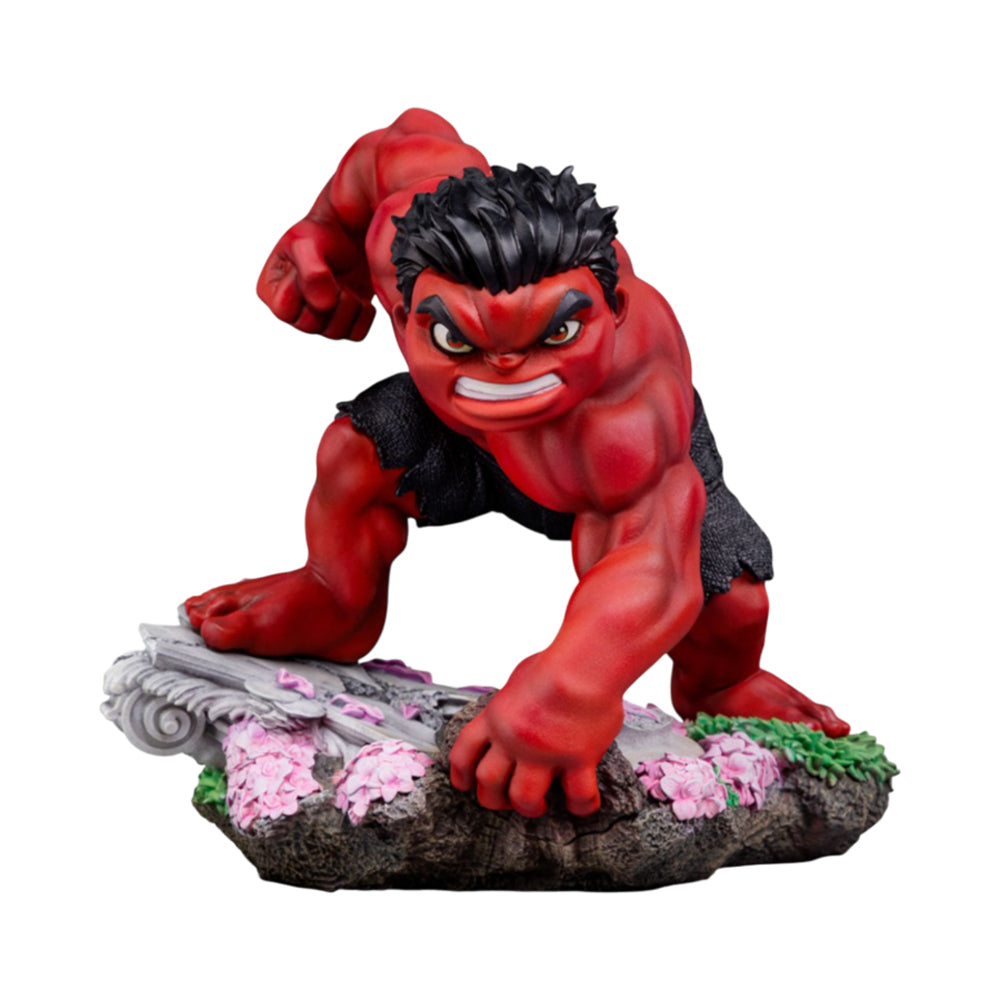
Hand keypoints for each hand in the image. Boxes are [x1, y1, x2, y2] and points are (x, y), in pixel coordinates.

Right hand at [257, 218, 374, 340]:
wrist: (350, 232)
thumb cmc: (319, 233)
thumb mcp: (305, 242)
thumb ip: (310, 271)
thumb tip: (324, 304)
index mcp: (271, 292)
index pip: (285, 310)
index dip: (304, 290)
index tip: (314, 265)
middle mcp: (293, 311)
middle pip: (310, 326)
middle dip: (329, 299)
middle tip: (336, 276)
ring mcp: (319, 320)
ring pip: (334, 333)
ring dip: (348, 306)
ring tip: (348, 285)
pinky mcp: (345, 323)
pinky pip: (356, 334)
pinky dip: (363, 316)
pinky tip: (361, 296)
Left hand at [449, 657, 623, 817]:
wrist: (584, 664)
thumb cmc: (558, 662)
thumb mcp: (519, 678)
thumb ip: (513, 701)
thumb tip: (517, 706)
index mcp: (497, 717)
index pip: (464, 752)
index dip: (460, 773)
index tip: (464, 783)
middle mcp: (514, 739)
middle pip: (488, 782)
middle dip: (493, 798)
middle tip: (504, 801)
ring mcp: (544, 753)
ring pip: (524, 799)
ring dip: (530, 808)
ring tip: (540, 805)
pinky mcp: (576, 760)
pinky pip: (577, 796)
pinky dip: (580, 806)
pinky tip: (582, 802)